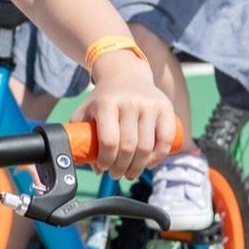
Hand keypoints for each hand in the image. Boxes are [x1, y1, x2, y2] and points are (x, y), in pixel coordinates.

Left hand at [72, 50, 175, 180]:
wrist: (125, 74)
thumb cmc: (103, 99)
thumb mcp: (86, 111)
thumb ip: (82, 137)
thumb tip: (94, 168)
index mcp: (107, 103)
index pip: (109, 141)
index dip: (106, 161)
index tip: (103, 168)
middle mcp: (129, 102)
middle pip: (128, 147)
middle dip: (121, 168)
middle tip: (116, 174)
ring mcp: (149, 104)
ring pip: (147, 147)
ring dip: (138, 167)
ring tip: (130, 173)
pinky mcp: (165, 108)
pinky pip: (166, 140)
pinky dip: (158, 157)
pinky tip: (149, 164)